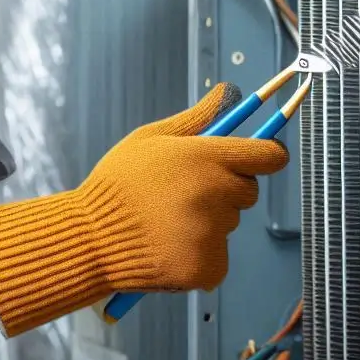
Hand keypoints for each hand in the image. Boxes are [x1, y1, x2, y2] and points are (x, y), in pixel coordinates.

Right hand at [0, 83, 288, 336]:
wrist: (90, 238)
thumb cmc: (118, 183)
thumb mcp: (151, 138)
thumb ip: (197, 116)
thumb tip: (228, 91)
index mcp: (205, 158)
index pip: (269, 156)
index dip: (266, 155)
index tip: (257, 158)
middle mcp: (215, 195)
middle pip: (249, 191)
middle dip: (227, 189)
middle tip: (187, 191)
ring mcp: (212, 235)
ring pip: (230, 224)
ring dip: (209, 223)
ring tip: (167, 221)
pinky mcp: (207, 269)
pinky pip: (218, 258)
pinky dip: (200, 256)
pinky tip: (169, 246)